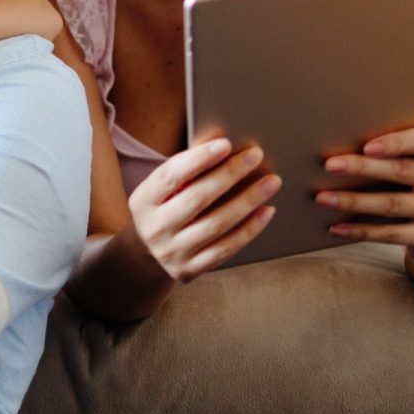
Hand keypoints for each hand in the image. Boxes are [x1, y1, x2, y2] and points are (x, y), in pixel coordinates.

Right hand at [127, 138, 281, 282]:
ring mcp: (171, 252)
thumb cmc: (166, 208)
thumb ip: (186, 170)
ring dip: (247, 201)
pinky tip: (267, 211)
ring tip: (271, 182)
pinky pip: (225, 249)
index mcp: (142, 201)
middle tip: (256, 156)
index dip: (198, 159)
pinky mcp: (190, 269)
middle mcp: (154, 228)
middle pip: (196, 199)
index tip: (225, 143)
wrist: (149, 254)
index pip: (170, 176)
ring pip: (216, 225)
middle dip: (229, 174)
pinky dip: (249, 229)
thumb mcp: (163, 190)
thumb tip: (222, 144)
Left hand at [316, 124, 413, 267]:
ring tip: (323, 198)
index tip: (366, 146)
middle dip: (363, 168)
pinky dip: (361, 231)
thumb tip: (340, 143)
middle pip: (404, 171)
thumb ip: (397, 149)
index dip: (397, 142)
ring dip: (354, 201)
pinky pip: (394, 234)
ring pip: (394, 204)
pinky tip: (336, 227)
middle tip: (329, 165)